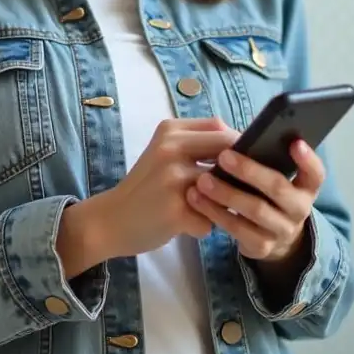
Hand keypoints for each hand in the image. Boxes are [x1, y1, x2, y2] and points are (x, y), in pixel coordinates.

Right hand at [61, 117, 238, 271]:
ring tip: (208, 208)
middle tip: (233, 188)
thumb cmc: (144, 186)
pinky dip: (205, 225)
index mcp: (169, 131)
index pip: (220, 127)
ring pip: (225, 188)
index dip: (238, 145)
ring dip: (223, 202)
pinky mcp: (177, 210)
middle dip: (237, 173)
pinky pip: (211, 219)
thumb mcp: (164, 152)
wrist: (110, 219)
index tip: (241, 162)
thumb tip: (243, 144)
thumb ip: (196, 143)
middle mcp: (171, 149)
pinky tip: (189, 225)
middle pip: (228, 153)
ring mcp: (174, 180)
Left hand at [186, 139, 323, 262]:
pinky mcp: (261, 246)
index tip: (294, 143)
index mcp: (305, 188)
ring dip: (227, 194)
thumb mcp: (273, 178)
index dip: (307, 159)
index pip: (315, 174)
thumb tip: (234, 135)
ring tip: (202, 180)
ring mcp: (282, 230)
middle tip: (223, 156)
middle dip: (250, 171)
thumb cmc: (266, 195)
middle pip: (278, 188)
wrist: (272, 239)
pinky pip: (237, 229)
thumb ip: (264, 160)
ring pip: (256, 210)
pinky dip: (214, 212)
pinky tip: (196, 199)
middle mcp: (299, 209)